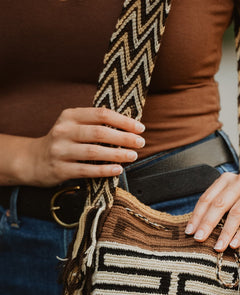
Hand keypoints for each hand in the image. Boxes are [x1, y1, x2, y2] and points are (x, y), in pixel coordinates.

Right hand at [21, 107, 144, 186]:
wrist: (34, 160)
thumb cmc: (64, 142)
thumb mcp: (74, 126)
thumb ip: (95, 124)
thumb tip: (130, 128)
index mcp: (69, 116)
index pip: (101, 114)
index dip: (123, 121)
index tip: (140, 128)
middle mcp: (63, 131)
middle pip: (99, 133)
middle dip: (123, 138)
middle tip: (140, 143)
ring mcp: (61, 150)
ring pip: (93, 152)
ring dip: (117, 154)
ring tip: (132, 156)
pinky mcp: (60, 169)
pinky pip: (86, 170)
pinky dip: (104, 170)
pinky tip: (118, 170)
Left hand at [185, 172, 239, 250]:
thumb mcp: (229, 211)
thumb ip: (214, 214)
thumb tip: (192, 231)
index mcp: (227, 180)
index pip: (208, 198)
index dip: (198, 216)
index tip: (190, 233)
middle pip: (220, 203)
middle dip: (208, 223)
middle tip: (199, 239)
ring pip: (236, 212)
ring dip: (225, 232)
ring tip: (218, 247)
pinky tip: (234, 244)